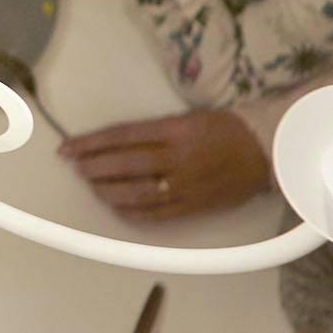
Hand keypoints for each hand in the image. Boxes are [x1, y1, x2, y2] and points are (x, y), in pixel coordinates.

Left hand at [62, 108, 270, 218]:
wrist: (265, 152)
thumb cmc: (224, 130)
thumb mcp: (188, 118)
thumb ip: (152, 130)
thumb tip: (111, 143)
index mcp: (177, 130)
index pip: (122, 136)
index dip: (90, 143)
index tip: (68, 148)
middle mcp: (180, 158)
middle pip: (124, 164)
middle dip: (94, 167)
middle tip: (77, 167)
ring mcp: (186, 185)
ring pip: (136, 193)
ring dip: (107, 191)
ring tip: (93, 186)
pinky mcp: (193, 207)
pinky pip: (154, 214)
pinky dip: (130, 211)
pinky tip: (115, 206)